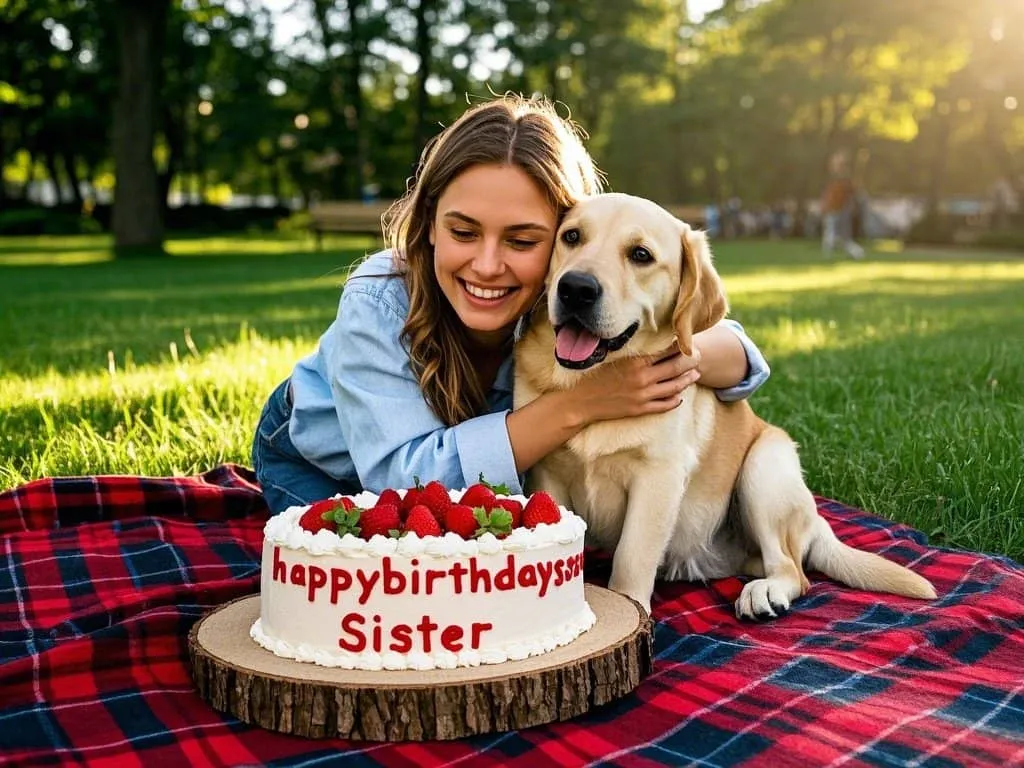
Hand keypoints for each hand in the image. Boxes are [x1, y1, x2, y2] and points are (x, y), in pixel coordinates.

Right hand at [569, 342, 701, 425]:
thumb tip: (650, 341)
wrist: (579, 402)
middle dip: (691, 361)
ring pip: (675, 387)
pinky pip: (664, 405)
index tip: (687, 341)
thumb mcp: (612, 357)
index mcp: (636, 362)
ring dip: (688, 380)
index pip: (666, 351)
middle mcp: (643, 379)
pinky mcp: (640, 409)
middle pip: (676, 368)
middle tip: (699, 356)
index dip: (680, 345)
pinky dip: (675, 400)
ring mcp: (643, 396)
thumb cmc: (592, 375)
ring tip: (695, 374)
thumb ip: (632, 351)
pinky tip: (680, 396)